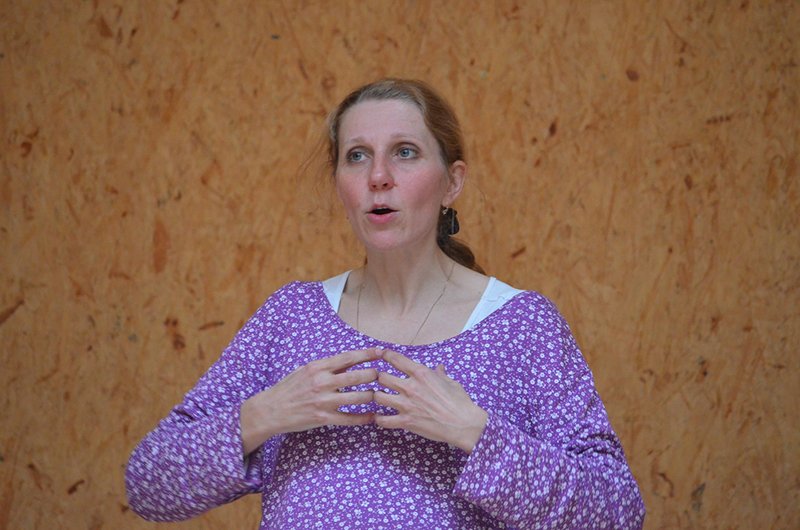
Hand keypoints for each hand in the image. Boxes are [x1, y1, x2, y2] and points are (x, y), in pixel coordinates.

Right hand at [241, 348, 379, 454]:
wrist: (271, 410)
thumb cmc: (289, 388)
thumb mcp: (305, 370)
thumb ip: (326, 366)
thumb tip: (348, 359)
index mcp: (318, 367)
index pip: (348, 357)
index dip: (367, 354)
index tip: (381, 351)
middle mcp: (322, 382)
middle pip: (358, 376)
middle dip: (374, 375)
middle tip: (383, 376)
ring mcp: (324, 401)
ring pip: (358, 397)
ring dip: (372, 396)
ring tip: (379, 395)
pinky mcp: (324, 418)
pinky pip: (350, 418)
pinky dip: (363, 418)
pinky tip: (372, 417)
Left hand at [374, 349, 487, 453]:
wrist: (463, 424)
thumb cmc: (460, 402)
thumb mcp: (451, 382)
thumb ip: (440, 374)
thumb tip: (439, 367)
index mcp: (421, 373)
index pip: (396, 359)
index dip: (386, 354)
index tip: (380, 353)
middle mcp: (410, 386)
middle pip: (381, 377)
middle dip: (379, 378)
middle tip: (380, 380)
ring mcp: (406, 404)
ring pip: (378, 397)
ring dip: (377, 397)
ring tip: (379, 398)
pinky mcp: (406, 421)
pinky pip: (384, 420)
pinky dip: (379, 419)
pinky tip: (379, 418)